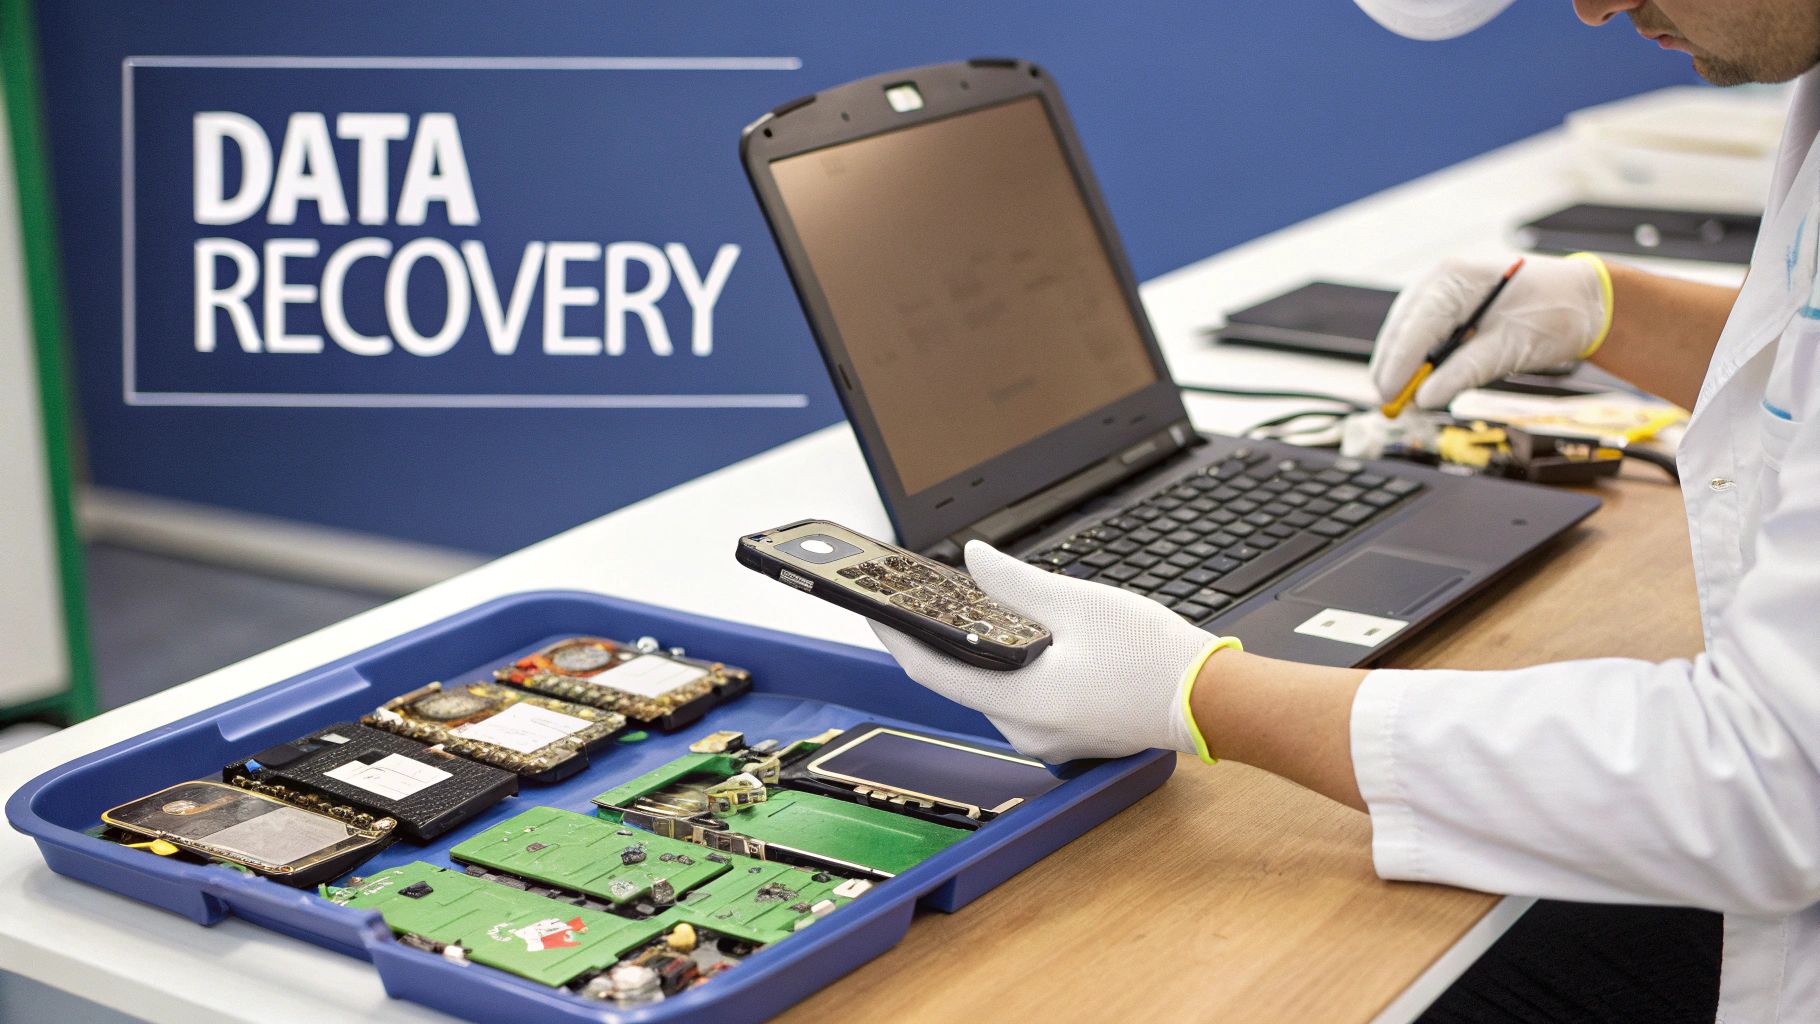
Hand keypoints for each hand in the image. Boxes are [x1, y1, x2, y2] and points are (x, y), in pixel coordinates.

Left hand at [871, 541, 1233, 762]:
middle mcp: (1026, 731)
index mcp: (1021, 701)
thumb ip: (1016, 582)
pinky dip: (1011, 668)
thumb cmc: (1154, 658)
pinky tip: (1018, 638)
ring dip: (980, 653)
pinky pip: (1022, 699)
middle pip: (961, 681)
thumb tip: (974, 560)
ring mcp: (1047, 739)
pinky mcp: (1066, 735)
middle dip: (942, 639)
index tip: (870, 612)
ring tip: (969, 609)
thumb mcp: (1078, 603)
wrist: (1210, 700)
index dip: (896, 637)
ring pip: (992, 690)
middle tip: (920, 600)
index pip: (933, 671)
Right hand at [1370, 252, 1609, 408]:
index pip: (1415, 326)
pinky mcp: (1448, 302)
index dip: (1398, 365)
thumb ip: (1465, 372)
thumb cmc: (1556, 314)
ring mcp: (1442, 287)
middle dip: (1391, 367)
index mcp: (1457, 278)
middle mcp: (1442, 277)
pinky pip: (1422, 330)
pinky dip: (1417, 356)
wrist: (1584, 299)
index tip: (1388, 397)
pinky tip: (1416, 377)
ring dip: (1401, 363)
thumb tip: (1425, 398)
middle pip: (1402, 328)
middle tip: (1388, 405)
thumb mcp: (1512, 347)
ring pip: (1406, 330)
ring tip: (1399, 396)